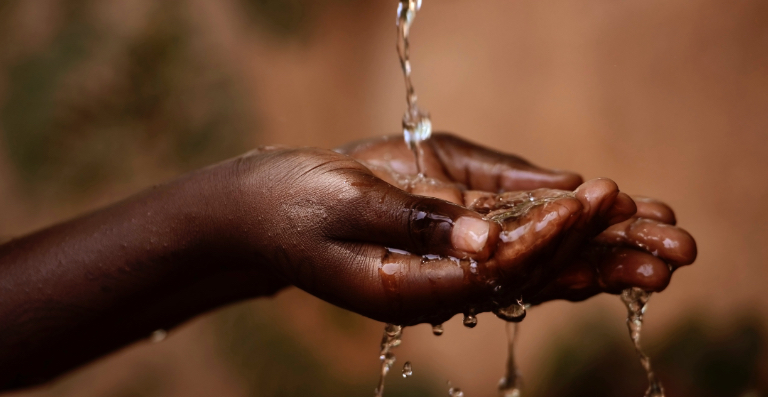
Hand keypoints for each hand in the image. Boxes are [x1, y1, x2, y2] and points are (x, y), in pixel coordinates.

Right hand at [226, 144, 628, 324]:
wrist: (263, 206)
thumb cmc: (290, 203)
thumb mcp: (345, 204)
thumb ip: (414, 221)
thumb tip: (485, 239)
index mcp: (403, 289)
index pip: (488, 273)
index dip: (540, 241)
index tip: (585, 204)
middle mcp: (432, 285)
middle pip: (525, 275)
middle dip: (593, 252)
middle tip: (662, 233)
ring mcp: (440, 264)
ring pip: (526, 259)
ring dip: (590, 242)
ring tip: (653, 224)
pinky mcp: (443, 240)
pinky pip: (507, 237)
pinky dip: (552, 223)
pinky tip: (594, 210)